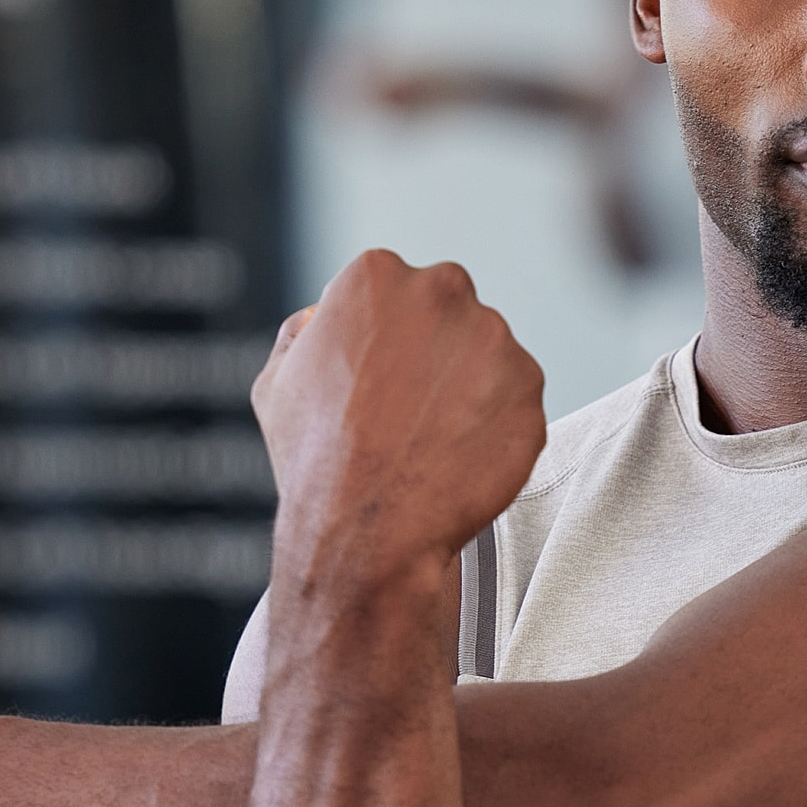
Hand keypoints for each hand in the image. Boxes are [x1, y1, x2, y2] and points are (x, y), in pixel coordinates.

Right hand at [253, 250, 545, 583]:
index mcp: (376, 275)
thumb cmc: (315, 460)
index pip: (397, 291)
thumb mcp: (276, 382)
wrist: (367, 530)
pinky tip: (461, 456)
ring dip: (470, 388)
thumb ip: (302, 332)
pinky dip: (497, 425)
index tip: (380, 380)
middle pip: (450, 312)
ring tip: (432, 440)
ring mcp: (493, 337)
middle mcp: (442, 290)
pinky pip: (516, 399)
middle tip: (411, 410)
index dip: (387, 340)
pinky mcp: (530, 385)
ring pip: (488, 355)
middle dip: (437, 352)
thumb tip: (319, 317)